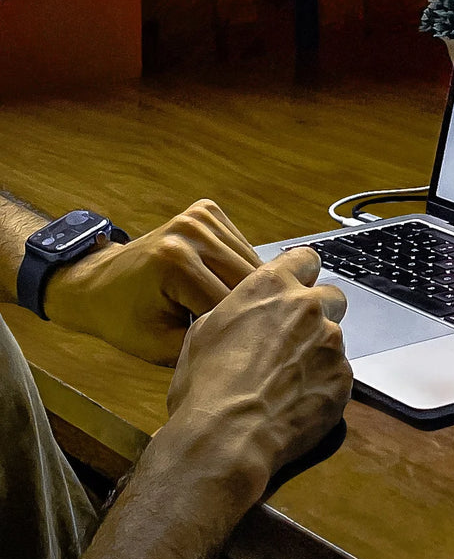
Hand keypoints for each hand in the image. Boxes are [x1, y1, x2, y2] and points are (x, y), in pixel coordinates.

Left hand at [43, 200, 261, 364]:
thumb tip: (250, 340)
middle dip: (242, 308)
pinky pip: (244, 249)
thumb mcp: (162, 347)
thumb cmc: (124, 318)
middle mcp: (190, 231)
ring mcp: (199, 216)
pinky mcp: (206, 211)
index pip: (230, 303)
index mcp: (176, 262)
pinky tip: (219, 282)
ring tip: (224, 308)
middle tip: (231, 330)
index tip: (228, 344)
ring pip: (252, 265)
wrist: (96, 282)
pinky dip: (239, 271)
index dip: (231, 329)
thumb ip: (207, 344)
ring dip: (245, 290)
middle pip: (246, 280)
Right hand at [165, 247, 351, 498]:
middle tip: (295, 339)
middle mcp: (307, 307)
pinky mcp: (344, 377)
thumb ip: (241, 310)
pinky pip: (340, 374)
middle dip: (319, 313)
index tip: (298, 288)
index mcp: (270, 287)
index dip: (302, 275)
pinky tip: (297, 401)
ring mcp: (330, 342)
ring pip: (335, 338)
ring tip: (287, 380)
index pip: (305, 259)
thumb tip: (250, 312)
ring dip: (319, 352)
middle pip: (332, 296)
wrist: (226, 435)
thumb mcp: (205, 330)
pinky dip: (324, 384)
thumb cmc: (206, 386)